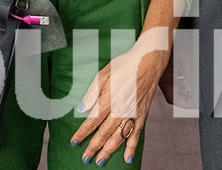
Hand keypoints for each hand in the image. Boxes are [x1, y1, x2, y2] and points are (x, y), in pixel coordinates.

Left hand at [71, 27, 170, 165]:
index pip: (92, 121)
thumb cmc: (124, 66)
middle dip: (93, 147)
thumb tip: (80, 109)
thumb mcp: (102, 75)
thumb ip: (91, 94)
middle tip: (85, 158)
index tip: (74, 142)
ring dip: (109, 151)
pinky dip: (131, 148)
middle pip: (104, 133)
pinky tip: (126, 158)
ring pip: (119, 138)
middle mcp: (121, 110)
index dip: (82, 133)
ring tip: (100, 162)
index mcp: (108, 100)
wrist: (147, 62)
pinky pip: (136, 135)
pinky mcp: (142, 115)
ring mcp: (133, 114)